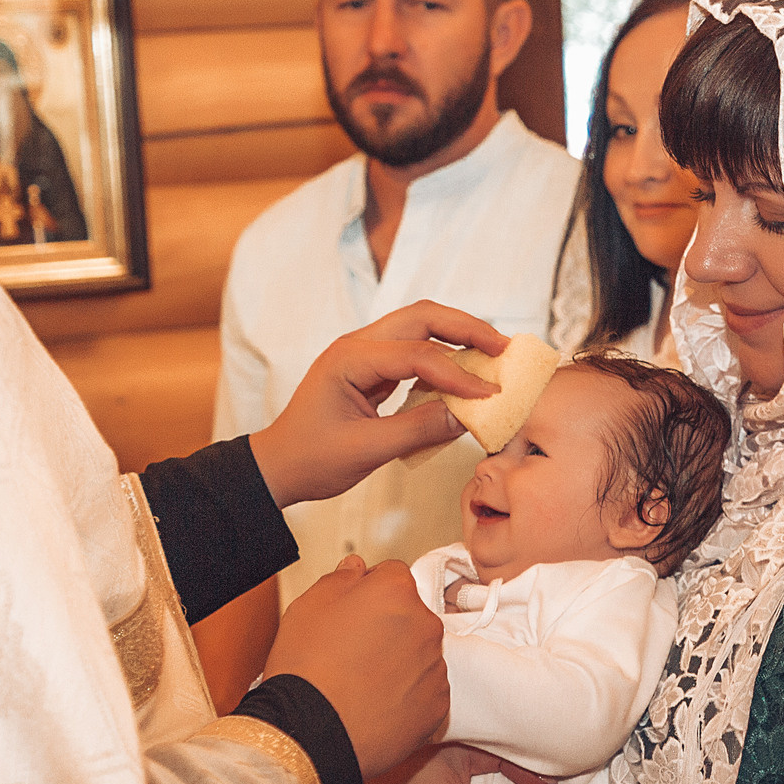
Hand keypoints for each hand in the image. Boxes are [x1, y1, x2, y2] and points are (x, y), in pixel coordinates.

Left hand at [248, 301, 509, 507]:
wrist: (278, 467)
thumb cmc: (312, 458)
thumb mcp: (366, 450)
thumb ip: (417, 430)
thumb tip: (464, 416)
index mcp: (350, 359)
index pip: (417, 355)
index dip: (458, 374)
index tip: (490, 393)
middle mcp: (357, 345)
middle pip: (422, 316)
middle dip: (466, 328)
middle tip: (504, 346)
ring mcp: (364, 354)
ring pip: (420, 327)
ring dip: (457, 338)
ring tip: (494, 355)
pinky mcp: (371, 369)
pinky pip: (414, 352)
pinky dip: (443, 359)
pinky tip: (464, 377)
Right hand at [263, 556, 446, 783]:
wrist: (312, 734)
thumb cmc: (306, 670)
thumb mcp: (308, 606)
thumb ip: (341, 578)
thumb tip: (357, 568)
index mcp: (395, 592)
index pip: (391, 574)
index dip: (369, 591)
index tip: (352, 611)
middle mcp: (425, 625)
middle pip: (410, 615)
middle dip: (388, 627)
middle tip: (352, 651)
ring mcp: (435, 668)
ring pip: (419, 654)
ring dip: (399, 661)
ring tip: (361, 683)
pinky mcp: (437, 707)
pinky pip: (424, 692)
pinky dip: (406, 696)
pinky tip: (375, 705)